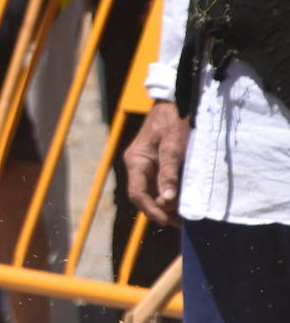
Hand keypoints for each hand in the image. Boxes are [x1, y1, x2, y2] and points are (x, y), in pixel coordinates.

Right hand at [123, 101, 188, 226]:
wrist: (178, 99)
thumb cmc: (174, 120)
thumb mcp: (173, 146)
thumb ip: (169, 173)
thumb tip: (167, 200)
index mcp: (136, 161)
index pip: (138, 193)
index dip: (151, 210)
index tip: (168, 221)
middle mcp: (138, 165)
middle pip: (145, 195)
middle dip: (161, 210)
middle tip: (181, 223)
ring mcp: (147, 164)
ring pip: (154, 191)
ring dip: (167, 204)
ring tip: (185, 216)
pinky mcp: (158, 162)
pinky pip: (161, 183)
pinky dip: (171, 194)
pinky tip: (184, 201)